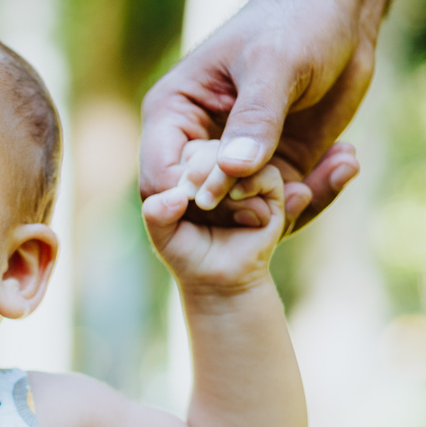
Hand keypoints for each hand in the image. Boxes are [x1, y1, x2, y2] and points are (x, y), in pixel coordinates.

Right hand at [139, 0, 380, 231]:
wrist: (341, 16)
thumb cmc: (295, 23)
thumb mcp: (274, 64)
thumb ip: (255, 118)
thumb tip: (231, 171)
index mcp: (173, 114)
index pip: (161, 177)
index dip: (190, 198)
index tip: (239, 197)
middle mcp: (195, 145)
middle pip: (196, 207)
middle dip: (240, 212)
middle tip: (290, 198)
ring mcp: (234, 162)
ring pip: (241, 214)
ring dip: (286, 208)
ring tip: (330, 174)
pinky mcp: (273, 170)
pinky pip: (282, 204)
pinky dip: (315, 196)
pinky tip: (345, 162)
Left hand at [143, 141, 286, 292]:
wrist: (219, 280)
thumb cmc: (187, 253)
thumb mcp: (163, 234)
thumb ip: (156, 214)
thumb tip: (176, 197)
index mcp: (186, 169)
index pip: (181, 149)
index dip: (179, 171)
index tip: (180, 198)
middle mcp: (215, 166)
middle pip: (208, 147)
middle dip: (199, 173)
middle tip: (198, 202)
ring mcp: (243, 174)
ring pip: (235, 155)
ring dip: (220, 179)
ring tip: (209, 205)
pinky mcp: (269, 189)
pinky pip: (265, 173)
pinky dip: (250, 185)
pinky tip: (239, 204)